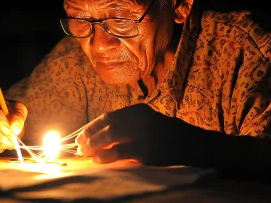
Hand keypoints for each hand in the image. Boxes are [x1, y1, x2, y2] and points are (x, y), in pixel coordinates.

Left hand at [76, 103, 196, 164]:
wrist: (192, 145)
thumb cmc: (166, 135)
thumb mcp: (147, 121)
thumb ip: (127, 124)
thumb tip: (98, 134)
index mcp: (138, 110)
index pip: (109, 116)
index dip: (92, 126)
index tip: (81, 134)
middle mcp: (140, 119)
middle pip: (107, 125)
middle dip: (90, 135)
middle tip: (79, 144)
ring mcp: (143, 134)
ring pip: (110, 137)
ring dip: (94, 145)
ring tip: (85, 152)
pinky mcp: (146, 151)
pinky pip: (119, 152)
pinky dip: (105, 156)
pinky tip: (97, 160)